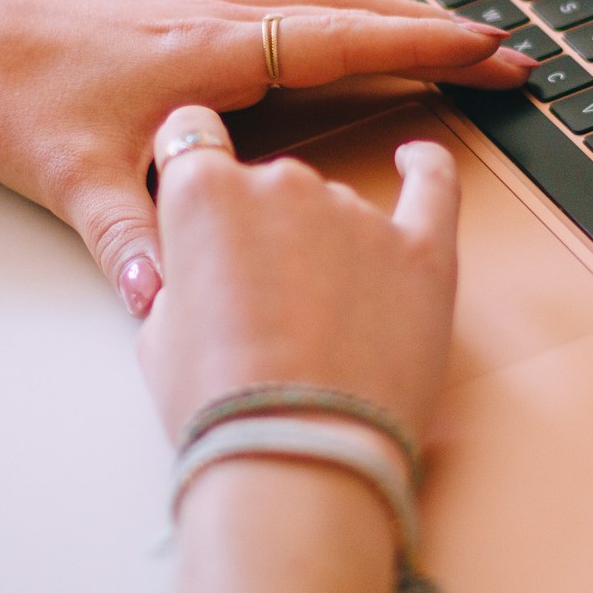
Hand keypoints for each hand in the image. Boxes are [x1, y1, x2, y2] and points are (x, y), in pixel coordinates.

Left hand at [0, 0, 524, 316]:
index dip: (427, 46)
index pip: (346, 40)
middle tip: (508, 51)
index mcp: (213, 51)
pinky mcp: (186, 5)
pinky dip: (345, 4)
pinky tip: (355, 20)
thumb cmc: (19, 102)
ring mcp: (205, 1)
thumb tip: (171, 306)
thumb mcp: (74, 182)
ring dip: (397, 9)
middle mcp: (220, 13)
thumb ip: (132, 245)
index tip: (494, 53)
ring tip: (456, 33)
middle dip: (438, 27)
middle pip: (355, 7)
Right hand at [136, 105, 460, 444]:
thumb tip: (202, 271)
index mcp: (207, 193)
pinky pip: (433, 185)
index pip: (192, 135)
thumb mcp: (158, 333)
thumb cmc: (221, 406)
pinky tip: (415, 161)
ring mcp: (357, 214)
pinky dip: (426, 169)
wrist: (297, 458)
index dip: (191, 167)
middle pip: (269, 184)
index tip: (200, 195)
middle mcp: (283, 183)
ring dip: (328, 247)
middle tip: (261, 311)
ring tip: (320, 328)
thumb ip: (183, 274)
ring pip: (336, 206)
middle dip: (263, 234)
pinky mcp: (422, 250)